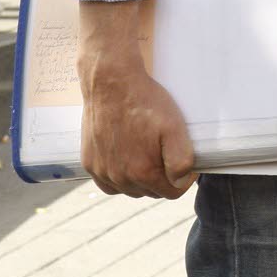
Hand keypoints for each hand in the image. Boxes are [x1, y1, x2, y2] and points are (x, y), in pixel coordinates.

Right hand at [78, 14, 194, 199]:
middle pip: (150, 192)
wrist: (111, 84)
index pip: (171, 192)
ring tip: (149, 156)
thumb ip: (181, 160)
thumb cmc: (145, 103)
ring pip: (129, 189)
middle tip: (167, 155)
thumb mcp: (174, 127)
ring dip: (142, 180)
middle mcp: (119, 178)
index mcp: (142, 172)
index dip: (184, 179)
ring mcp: (101, 171)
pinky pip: (108, 184)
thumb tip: (180, 182)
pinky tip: (127, 162)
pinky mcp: (89, 163)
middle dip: (163, 179)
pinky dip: (120, 179)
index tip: (187, 163)